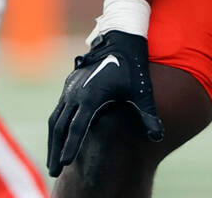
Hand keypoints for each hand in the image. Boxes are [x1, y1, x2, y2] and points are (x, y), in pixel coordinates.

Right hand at [46, 30, 163, 176]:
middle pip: (60, 127)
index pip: (77, 128)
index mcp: (92, 96)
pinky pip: (58, 109)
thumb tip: (159, 137)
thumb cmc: (133, 67)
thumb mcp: (142, 91)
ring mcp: (71, 88)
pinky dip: (56, 126)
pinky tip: (58, 139)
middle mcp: (76, 93)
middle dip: (56, 150)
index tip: (65, 164)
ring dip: (53, 141)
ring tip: (54, 161)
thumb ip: (148, 115)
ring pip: (56, 119)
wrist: (120, 39)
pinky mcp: (70, 84)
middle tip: (54, 171)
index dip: (70, 147)